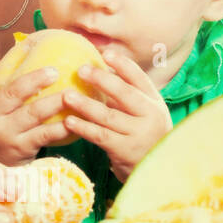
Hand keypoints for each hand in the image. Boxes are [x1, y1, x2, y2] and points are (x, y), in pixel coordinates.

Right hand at [0, 41, 73, 165]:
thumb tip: (2, 56)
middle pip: (12, 94)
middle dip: (34, 81)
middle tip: (54, 71)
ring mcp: (5, 134)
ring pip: (34, 114)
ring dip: (55, 102)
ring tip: (71, 92)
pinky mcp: (22, 148)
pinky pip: (46, 134)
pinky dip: (62, 126)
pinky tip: (76, 118)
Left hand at [61, 45, 172, 181]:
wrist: (155, 169)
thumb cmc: (142, 133)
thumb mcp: (143, 112)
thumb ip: (127, 93)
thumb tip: (99, 66)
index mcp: (154, 101)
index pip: (139, 79)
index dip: (123, 65)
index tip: (105, 53)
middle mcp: (150, 116)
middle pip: (125, 94)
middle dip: (102, 80)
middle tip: (81, 69)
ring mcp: (138, 134)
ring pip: (109, 116)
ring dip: (86, 105)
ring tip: (66, 96)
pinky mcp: (124, 150)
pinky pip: (100, 136)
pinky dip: (83, 128)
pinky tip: (68, 121)